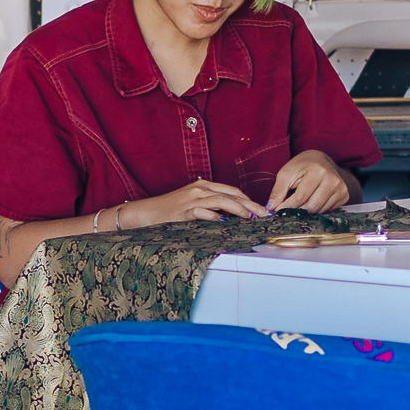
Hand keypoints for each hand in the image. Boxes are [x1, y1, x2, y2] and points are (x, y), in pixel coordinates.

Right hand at [125, 179, 265, 227]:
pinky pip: (202, 211)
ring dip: (238, 209)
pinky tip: (224, 223)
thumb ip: (210, 206)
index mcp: (203, 186)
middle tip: (264, 215)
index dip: (249, 200)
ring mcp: (191, 199)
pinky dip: (214, 216)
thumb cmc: (168, 211)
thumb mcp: (191, 204)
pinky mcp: (183, 211)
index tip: (261, 211)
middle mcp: (199, 189)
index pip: (232, 191)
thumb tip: (230, 217)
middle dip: (251, 205)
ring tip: (250, 218)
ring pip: (222, 200)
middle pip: (232, 195)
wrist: (144, 213)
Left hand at [265, 151, 357, 212]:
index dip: (287, 207)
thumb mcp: (286, 173)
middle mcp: (332, 180)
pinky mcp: (344, 196)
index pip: (301, 197)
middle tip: (286, 210)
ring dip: (306, 212)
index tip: (277, 211)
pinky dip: (316, 210)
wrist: (321, 161)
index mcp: (318, 171)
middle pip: (311, 206)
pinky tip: (312, 201)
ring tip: (300, 202)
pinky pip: (327, 211)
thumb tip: (271, 208)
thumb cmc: (302, 166)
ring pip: (319, 211)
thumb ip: (278, 191)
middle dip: (296, 211)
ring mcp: (341, 188)